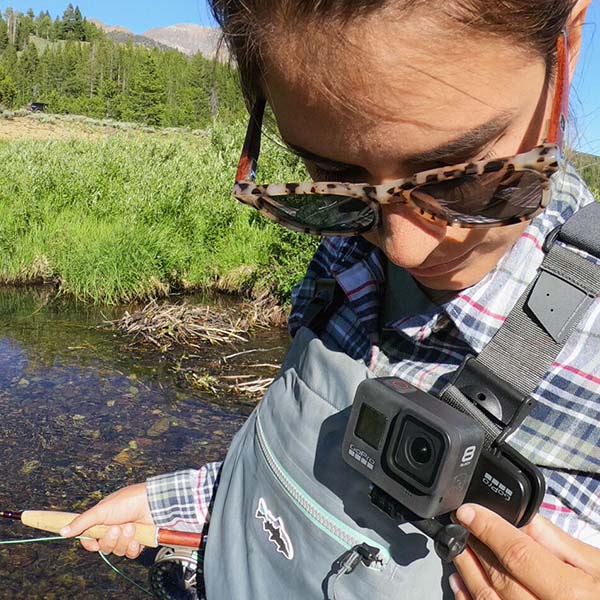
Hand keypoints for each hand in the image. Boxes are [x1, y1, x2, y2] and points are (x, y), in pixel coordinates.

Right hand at [59, 482, 152, 558]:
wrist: (152, 502)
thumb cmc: (128, 500)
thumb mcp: (101, 510)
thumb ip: (82, 522)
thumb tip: (62, 531)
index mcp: (103, 520)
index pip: (90, 539)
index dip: (90, 544)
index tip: (94, 542)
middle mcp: (114, 528)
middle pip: (104, 546)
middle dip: (110, 539)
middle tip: (117, 527)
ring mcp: (126, 535)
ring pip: (117, 550)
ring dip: (123, 540)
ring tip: (131, 526)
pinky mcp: (139, 541)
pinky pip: (130, 554)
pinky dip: (133, 547)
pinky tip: (137, 538)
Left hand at [451, 503, 599, 599]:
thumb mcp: (598, 566)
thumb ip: (556, 542)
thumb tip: (521, 516)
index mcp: (573, 596)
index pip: (519, 555)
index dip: (489, 529)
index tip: (468, 511)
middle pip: (500, 577)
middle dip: (475, 546)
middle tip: (460, 524)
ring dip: (467, 571)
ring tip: (457, 547)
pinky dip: (469, 598)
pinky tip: (459, 581)